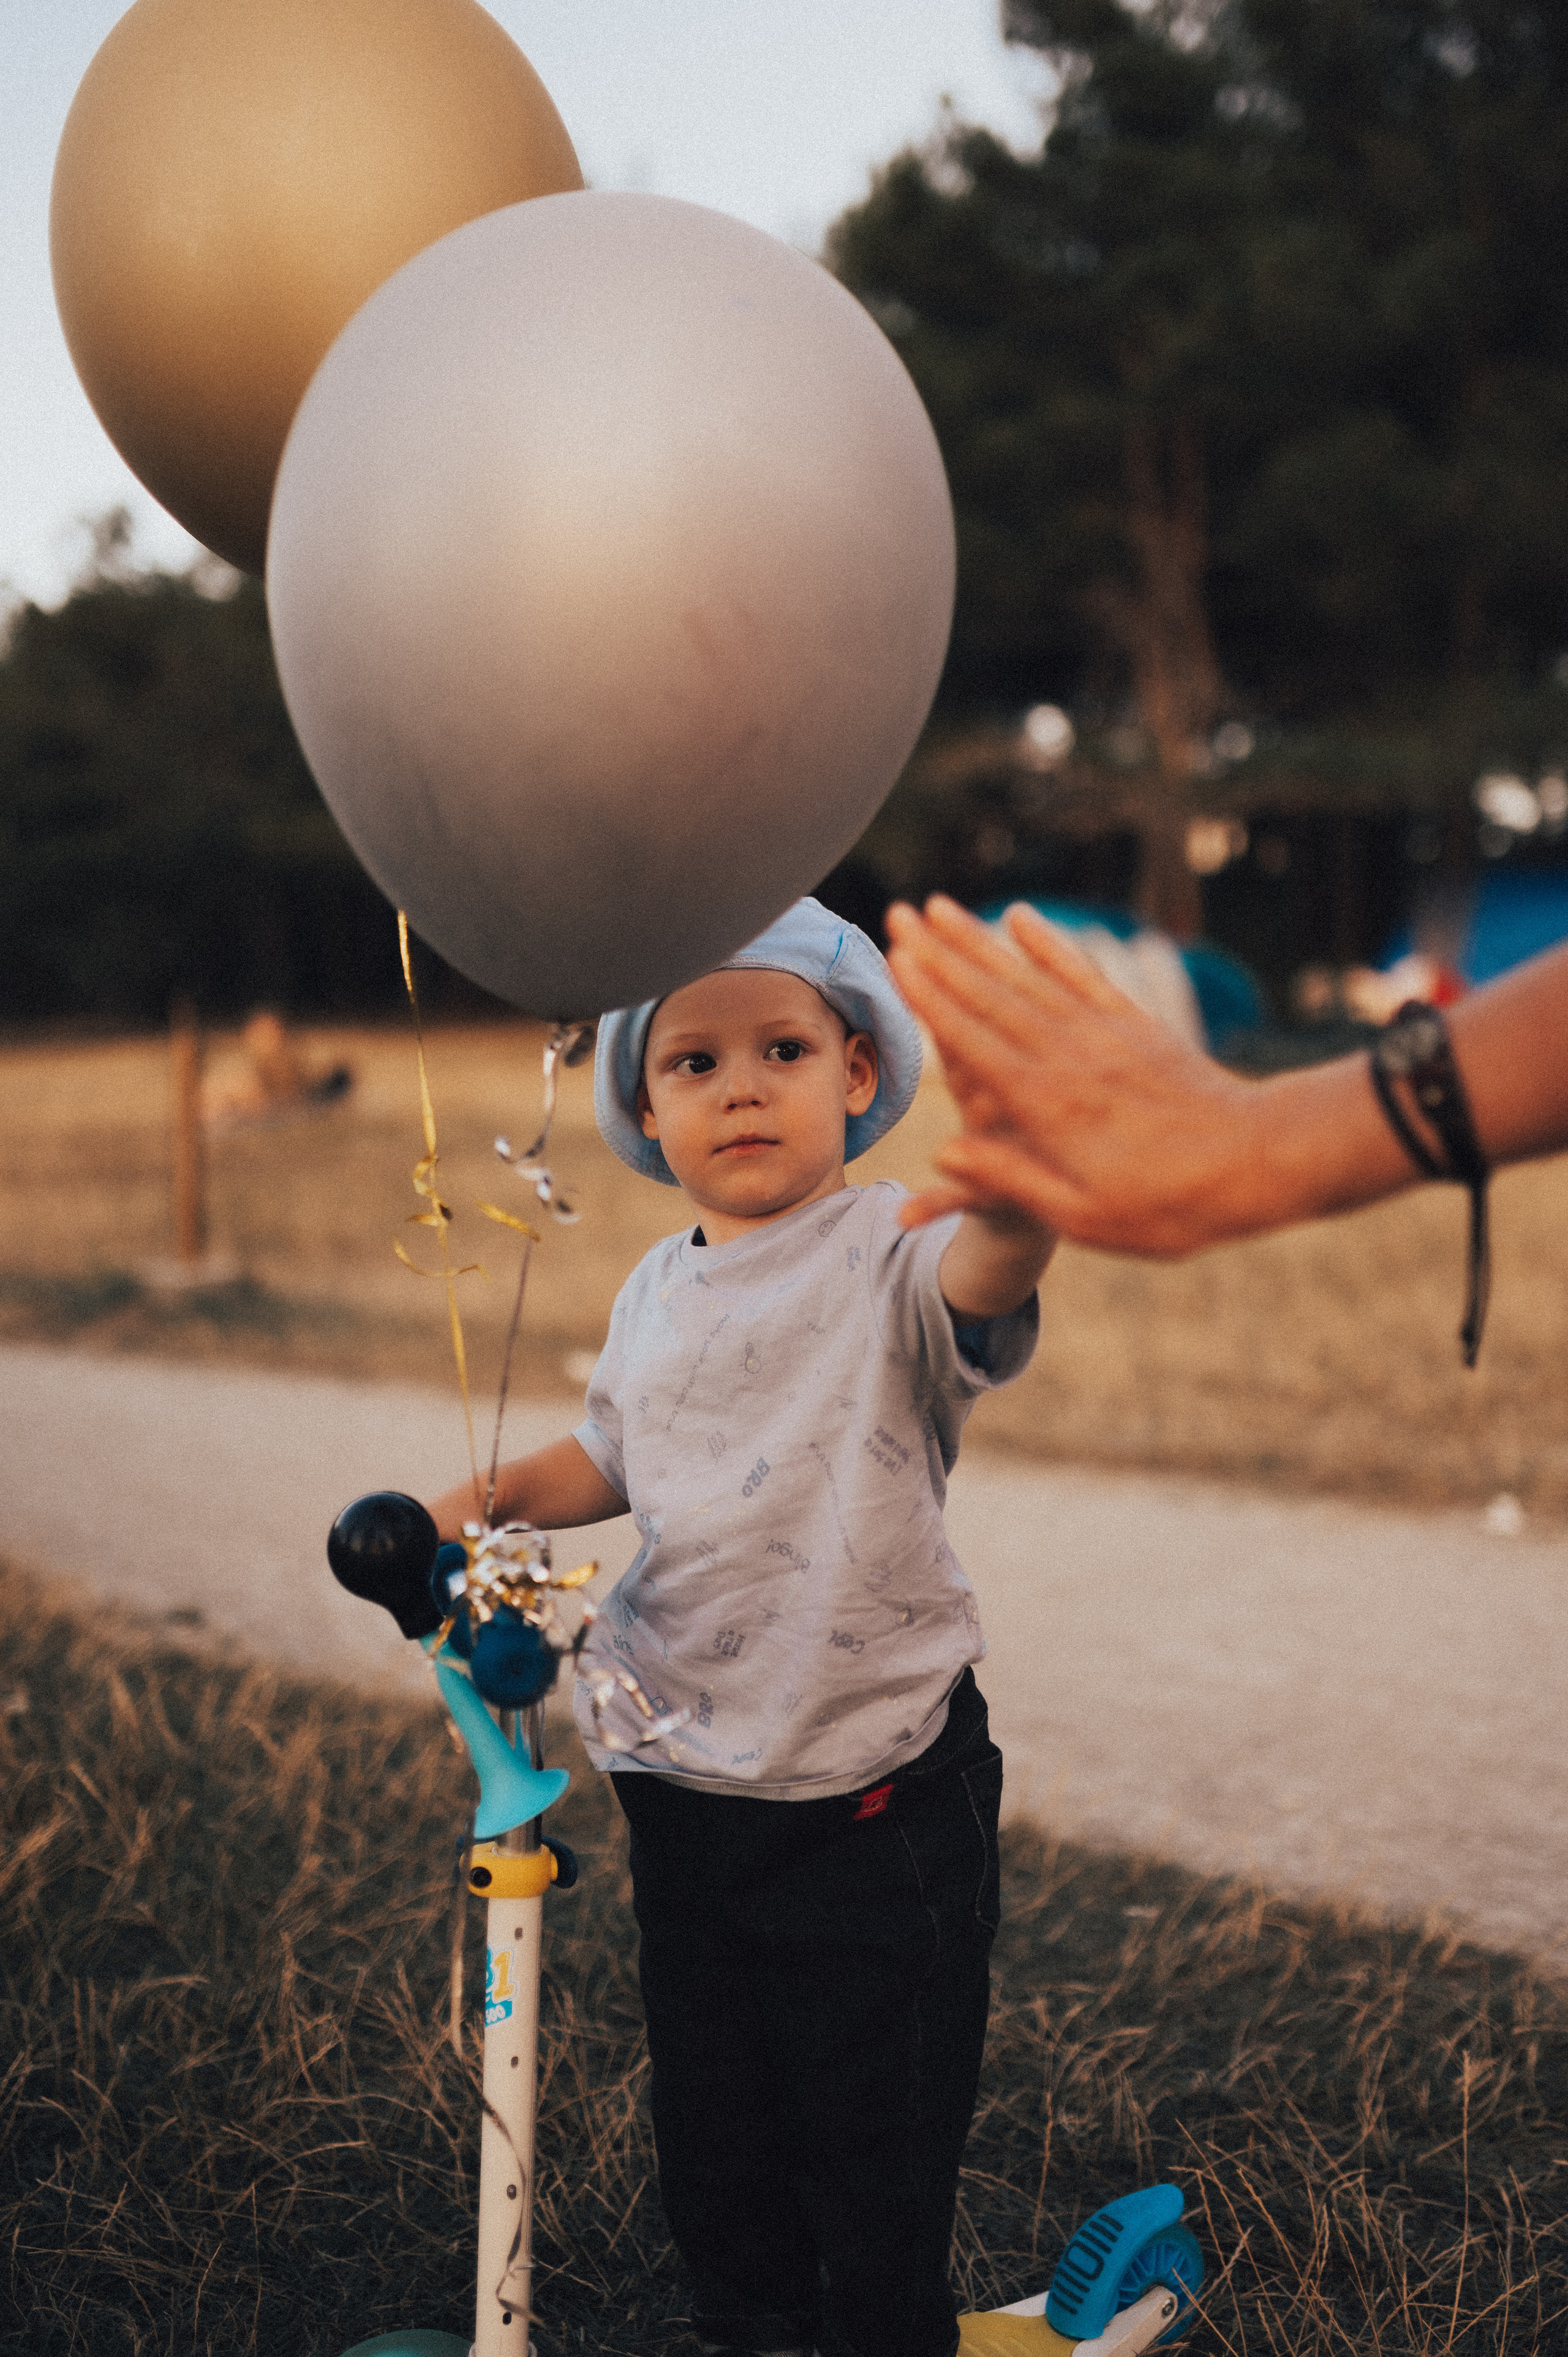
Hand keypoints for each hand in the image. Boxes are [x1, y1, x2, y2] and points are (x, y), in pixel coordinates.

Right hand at [886, 896, 1272, 1256]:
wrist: (1261, 1162)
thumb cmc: (1170, 1206)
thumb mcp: (1083, 1216)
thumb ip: (1011, 1180)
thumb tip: (944, 1152)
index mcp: (1045, 1104)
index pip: (971, 1041)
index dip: (928, 998)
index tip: (895, 959)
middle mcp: (1068, 1056)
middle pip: (990, 996)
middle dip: (940, 954)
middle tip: (899, 914)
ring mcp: (1104, 1034)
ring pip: (1028, 977)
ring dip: (980, 940)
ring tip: (942, 907)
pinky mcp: (1136, 1025)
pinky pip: (1082, 974)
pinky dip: (1049, 945)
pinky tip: (1022, 918)